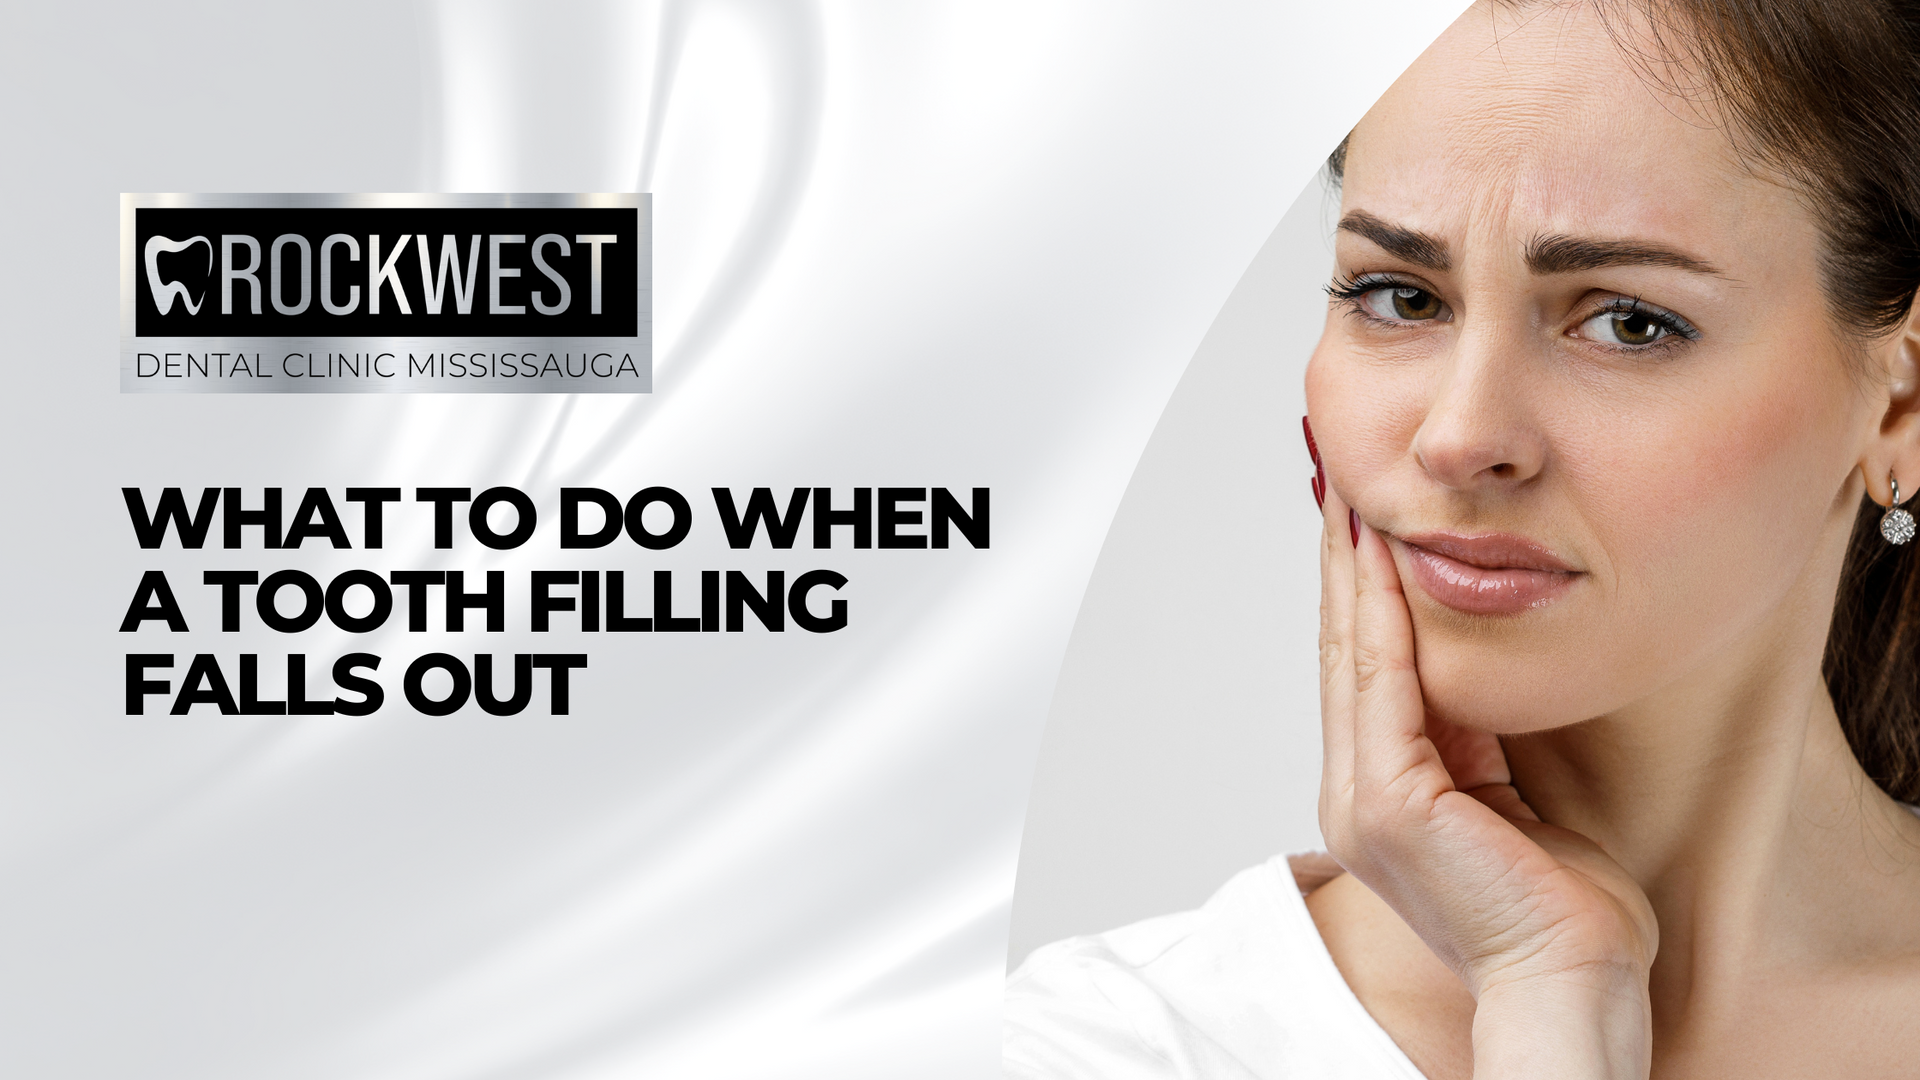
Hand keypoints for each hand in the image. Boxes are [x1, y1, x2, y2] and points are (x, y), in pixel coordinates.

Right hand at [1316, 482, 1657, 1078]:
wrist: (1573, 982)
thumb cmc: (1565, 914)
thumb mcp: (1515, 802)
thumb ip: (1483, 744)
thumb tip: (1479, 680)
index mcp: (1381, 801)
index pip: (1365, 675)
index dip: (1359, 595)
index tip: (1364, 525)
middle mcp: (1354, 798)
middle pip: (1344, 653)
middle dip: (1345, 565)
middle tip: (1342, 486)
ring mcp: (1362, 803)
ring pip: (1353, 656)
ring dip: (1352, 571)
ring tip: (1352, 499)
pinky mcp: (1389, 803)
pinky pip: (1383, 684)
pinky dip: (1379, 613)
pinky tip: (1381, 555)